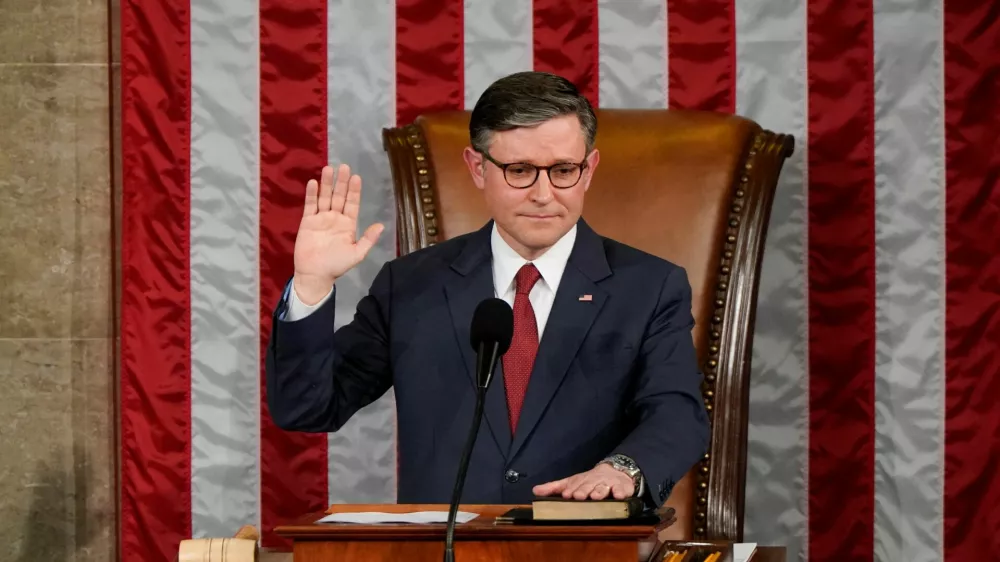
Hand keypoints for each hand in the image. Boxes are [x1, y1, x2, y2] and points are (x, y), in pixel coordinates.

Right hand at [293, 164, 383, 302]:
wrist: (315, 274)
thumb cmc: (337, 265)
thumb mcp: (356, 254)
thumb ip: (368, 239)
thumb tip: (381, 225)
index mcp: (348, 224)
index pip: (352, 203)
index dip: (354, 191)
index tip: (356, 177)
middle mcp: (335, 218)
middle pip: (339, 196)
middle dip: (342, 182)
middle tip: (344, 166)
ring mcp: (321, 218)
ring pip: (325, 197)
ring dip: (327, 184)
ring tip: (329, 169)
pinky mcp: (307, 221)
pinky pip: (310, 205)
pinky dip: (312, 194)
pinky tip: (314, 182)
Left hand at [531, 463, 634, 500]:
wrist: (616, 472)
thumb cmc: (590, 481)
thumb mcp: (571, 482)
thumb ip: (554, 487)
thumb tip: (535, 490)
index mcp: (580, 480)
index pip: (574, 484)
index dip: (571, 489)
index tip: (566, 494)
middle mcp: (593, 481)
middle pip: (588, 485)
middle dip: (583, 490)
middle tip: (578, 496)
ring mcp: (608, 484)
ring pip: (603, 487)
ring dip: (599, 491)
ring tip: (595, 497)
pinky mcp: (622, 487)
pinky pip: (621, 490)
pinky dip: (620, 492)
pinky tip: (618, 496)